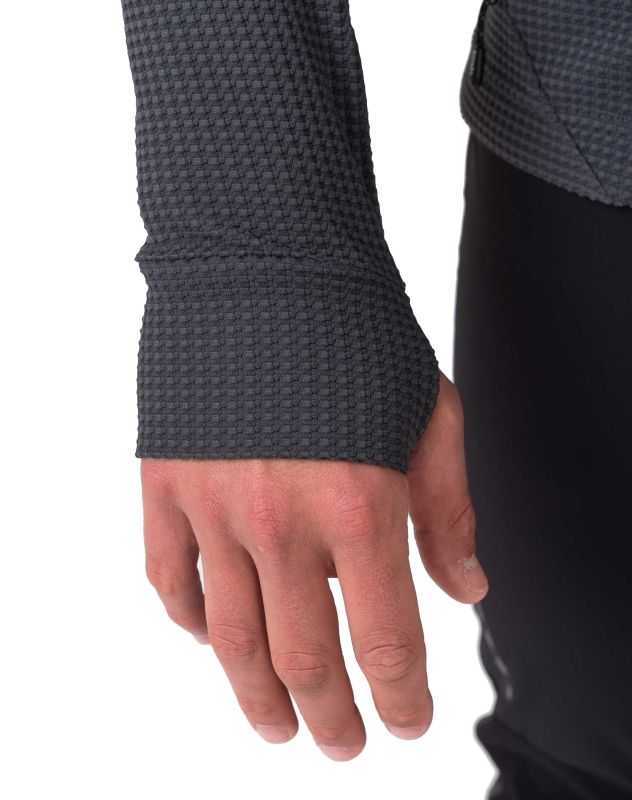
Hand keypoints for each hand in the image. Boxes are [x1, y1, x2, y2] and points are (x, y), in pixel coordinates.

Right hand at [140, 372, 487, 760]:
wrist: (269, 262)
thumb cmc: (360, 334)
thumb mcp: (431, 415)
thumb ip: (449, 511)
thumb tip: (466, 591)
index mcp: (360, 506)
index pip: (388, 643)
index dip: (403, 700)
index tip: (409, 724)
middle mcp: (282, 522)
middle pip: (306, 661)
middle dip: (332, 717)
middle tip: (342, 743)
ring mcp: (214, 507)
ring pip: (232, 641)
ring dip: (258, 699)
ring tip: (277, 728)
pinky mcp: (165, 484)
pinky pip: (171, 581)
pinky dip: (193, 624)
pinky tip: (214, 640)